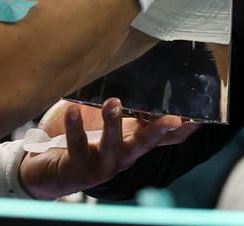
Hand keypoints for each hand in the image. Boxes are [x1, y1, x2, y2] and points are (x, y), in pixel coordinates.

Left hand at [18, 98, 195, 199]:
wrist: (43, 168)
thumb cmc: (77, 137)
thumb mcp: (103, 120)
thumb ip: (121, 105)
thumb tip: (137, 74)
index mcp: (131, 142)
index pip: (162, 137)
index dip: (183, 129)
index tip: (200, 116)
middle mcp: (121, 156)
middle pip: (145, 144)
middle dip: (159, 131)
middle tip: (172, 119)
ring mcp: (101, 166)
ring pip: (112, 147)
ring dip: (113, 124)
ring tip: (113, 102)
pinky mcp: (78, 170)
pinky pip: (77, 147)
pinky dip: (74, 128)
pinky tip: (72, 109)